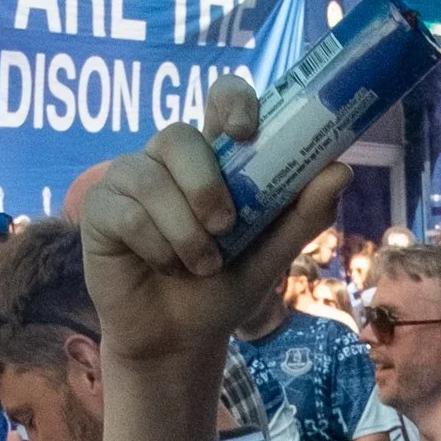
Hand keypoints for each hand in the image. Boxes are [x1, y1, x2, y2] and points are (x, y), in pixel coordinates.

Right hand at [79, 78, 345, 370]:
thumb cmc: (223, 290)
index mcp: (215, 158)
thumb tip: (341, 169)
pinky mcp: (99, 209)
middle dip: (205, 185)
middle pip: (178, 135)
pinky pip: (127, 213)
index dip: (233, 101)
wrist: (179, 340)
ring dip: (184, 232)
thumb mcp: (271, 256)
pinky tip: (163, 267)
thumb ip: (303, 214)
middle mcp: (169, 160)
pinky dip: (156, 248)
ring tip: (200, 265)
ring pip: (150, 179)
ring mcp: (129, 180)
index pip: (221, 99)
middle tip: (225, 229)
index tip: (246, 131)